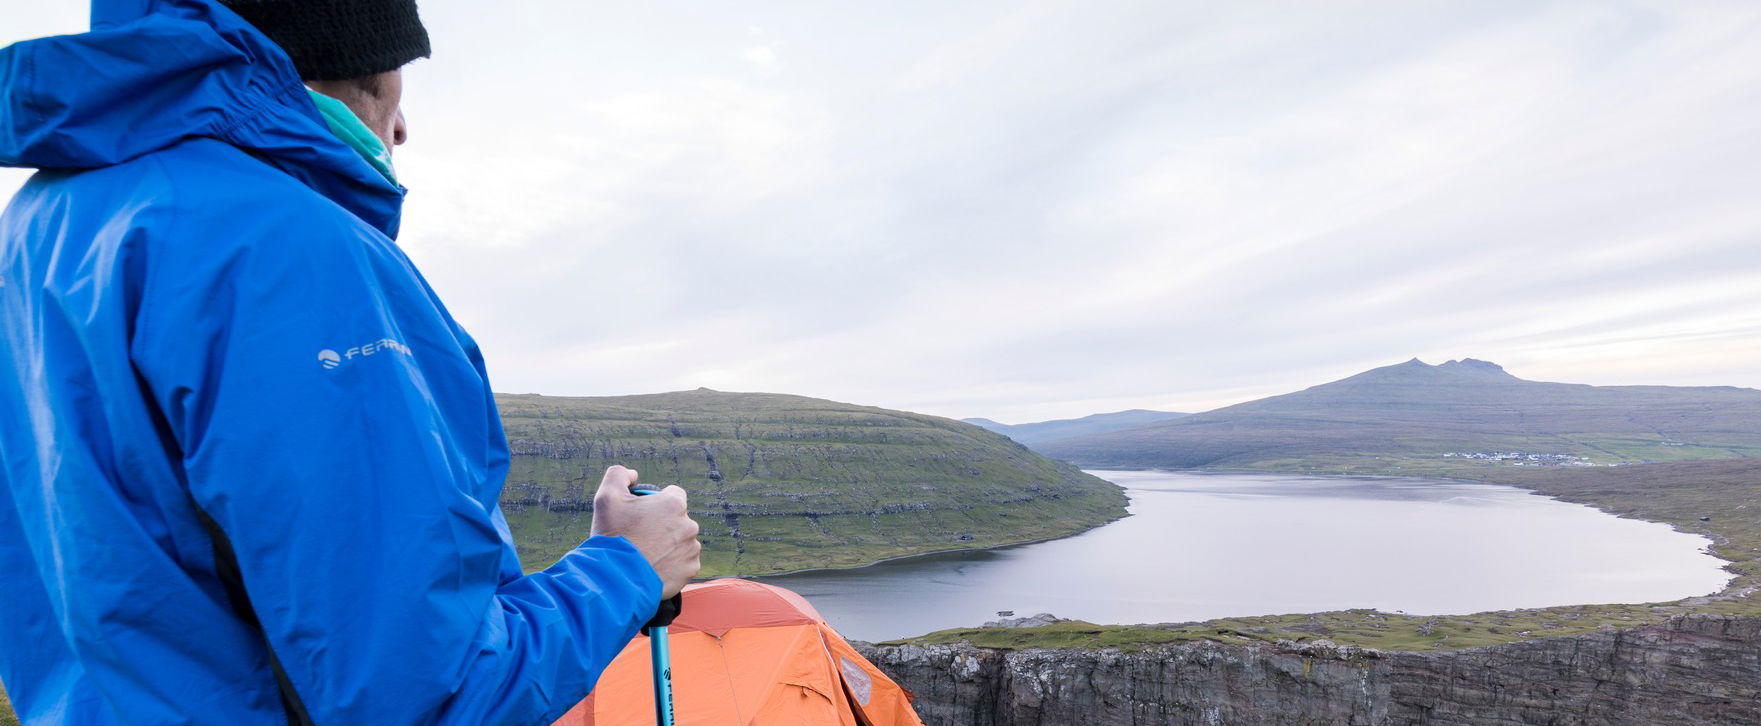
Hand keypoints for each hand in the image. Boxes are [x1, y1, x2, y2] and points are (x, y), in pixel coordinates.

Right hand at [590, 466, 700, 597]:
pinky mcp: (690, 570)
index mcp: (674, 504)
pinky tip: (654, 567)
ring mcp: (692, 549)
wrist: (616, 579)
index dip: (657, 502)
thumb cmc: (612, 536)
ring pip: (681, 542)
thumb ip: (618, 475)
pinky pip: (684, 563)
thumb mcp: (606, 496)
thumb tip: (634, 475)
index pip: (673, 494)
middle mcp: (689, 525)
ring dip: (668, 545)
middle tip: (641, 537)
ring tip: (646, 555)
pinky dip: (672, 565)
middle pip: (678, 519)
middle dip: (663, 525)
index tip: (644, 514)